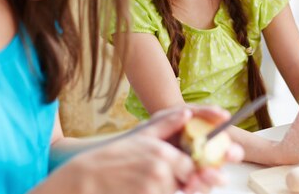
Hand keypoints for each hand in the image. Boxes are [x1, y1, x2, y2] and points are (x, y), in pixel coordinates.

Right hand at [40, 106, 241, 193]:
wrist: (82, 181)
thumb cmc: (111, 158)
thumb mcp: (140, 136)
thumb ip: (166, 124)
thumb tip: (187, 112)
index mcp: (162, 153)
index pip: (194, 165)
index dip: (206, 171)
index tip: (216, 175)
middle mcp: (160, 172)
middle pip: (189, 183)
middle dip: (196, 184)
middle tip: (207, 182)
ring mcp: (152, 189)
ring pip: (176, 193)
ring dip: (175, 190)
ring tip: (157, 182)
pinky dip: (162, 193)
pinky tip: (147, 187)